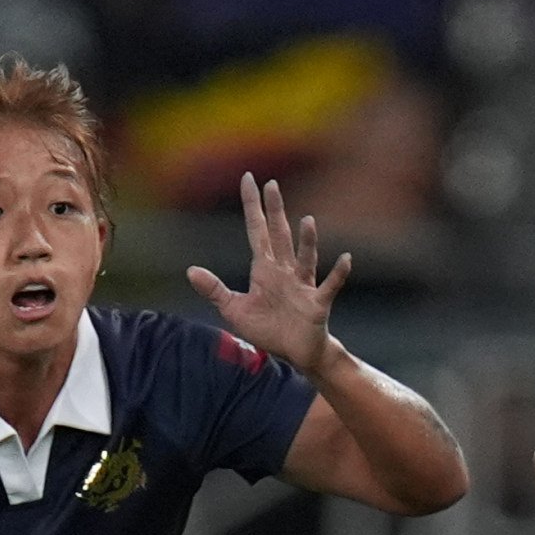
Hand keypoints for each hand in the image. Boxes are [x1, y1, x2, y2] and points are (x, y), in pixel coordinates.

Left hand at [186, 173, 354, 377]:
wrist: (296, 354)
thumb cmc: (268, 330)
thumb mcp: (234, 310)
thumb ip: (214, 289)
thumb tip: (190, 270)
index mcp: (264, 269)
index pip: (256, 230)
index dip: (252, 206)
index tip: (248, 179)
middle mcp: (285, 271)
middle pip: (279, 235)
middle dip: (275, 211)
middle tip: (271, 183)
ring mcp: (303, 285)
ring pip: (305, 258)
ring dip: (307, 241)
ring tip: (307, 220)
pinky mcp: (317, 303)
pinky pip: (329, 285)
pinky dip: (338, 273)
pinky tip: (344, 258)